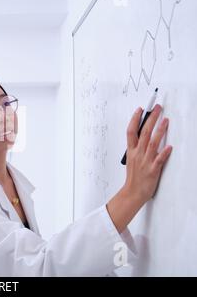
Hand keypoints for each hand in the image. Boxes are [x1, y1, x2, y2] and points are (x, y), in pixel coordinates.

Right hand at [107, 105, 172, 232]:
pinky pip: (159, 160)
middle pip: (143, 133)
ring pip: (152, 143)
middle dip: (151, 119)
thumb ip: (137, 148)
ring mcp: (145, 161)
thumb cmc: (133, 177)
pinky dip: (164, 153)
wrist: (133, 192)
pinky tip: (170, 146)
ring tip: (166, 120)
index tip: (140, 109)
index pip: (131, 131)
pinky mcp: (153, 170)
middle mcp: (138, 154)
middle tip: (157, 108)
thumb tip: (143, 138)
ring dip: (159, 131)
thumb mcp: (131, 160)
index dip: (135, 119)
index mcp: (131, 151)